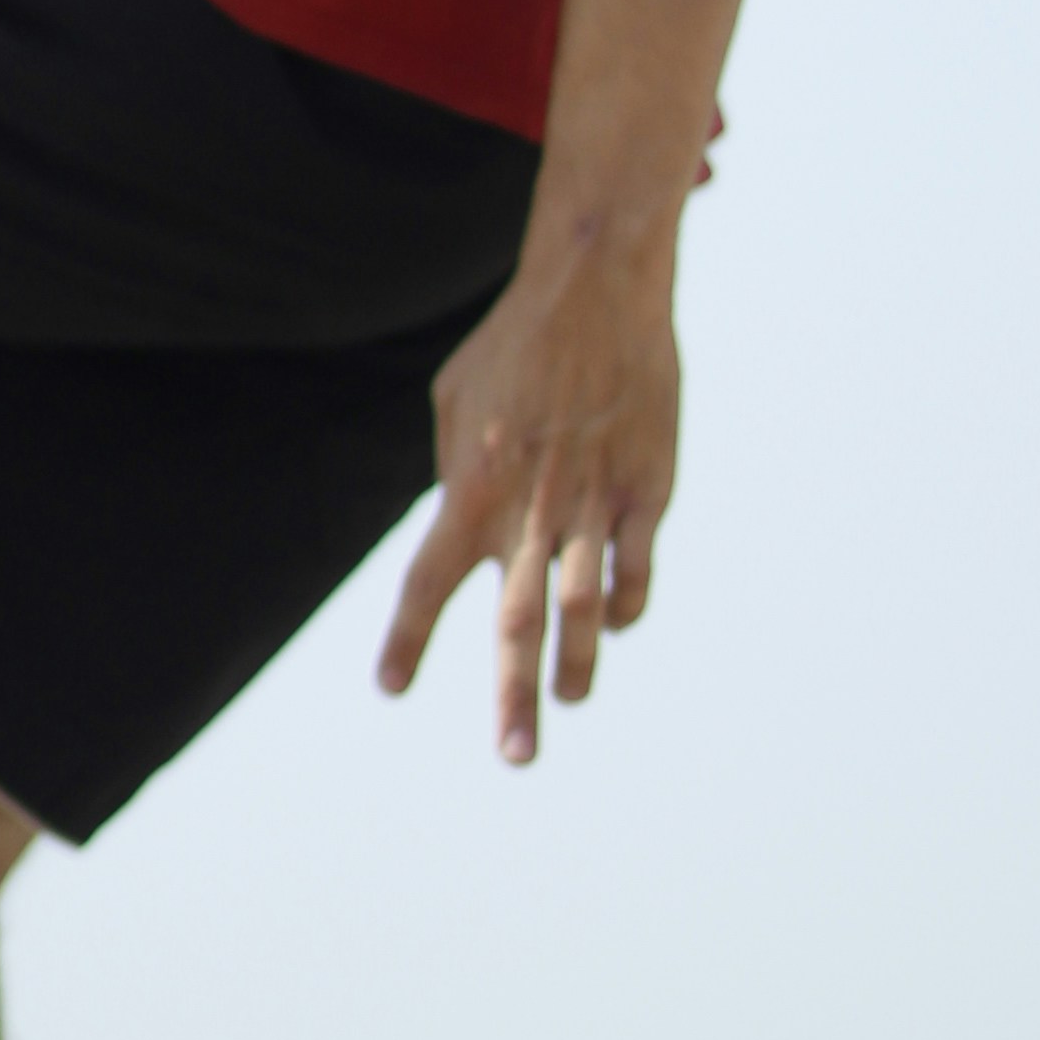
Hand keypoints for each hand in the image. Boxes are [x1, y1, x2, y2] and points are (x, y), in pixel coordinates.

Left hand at [376, 217, 680, 764]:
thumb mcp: (455, 398)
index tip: (391, 687)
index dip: (408, 638)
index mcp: (472, 483)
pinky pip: (635, 566)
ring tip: (570, 700)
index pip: (428, 580)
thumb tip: (464, 533)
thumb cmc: (515, 341)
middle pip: (518, 621)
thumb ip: (453, 473)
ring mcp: (595, 500)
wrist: (597, 285)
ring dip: (579, 663)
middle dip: (514, 695)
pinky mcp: (648, 488)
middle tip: (515, 754)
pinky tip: (615, 624)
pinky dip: (625, 604)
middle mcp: (532, 505)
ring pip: (586, 606)